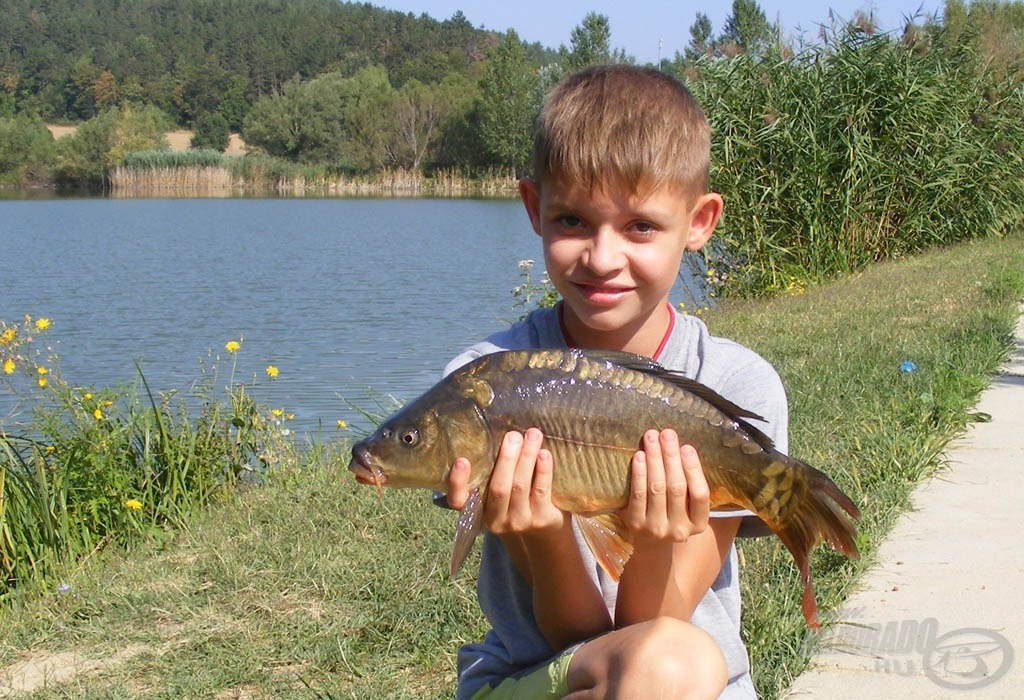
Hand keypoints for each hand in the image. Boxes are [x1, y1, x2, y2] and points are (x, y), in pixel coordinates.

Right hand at [447, 428, 566, 535]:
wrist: (545, 530)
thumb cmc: (516, 500)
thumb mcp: (498, 492)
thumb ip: (493, 471)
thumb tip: (498, 432)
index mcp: (478, 510)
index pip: (459, 501)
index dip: (457, 482)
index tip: (461, 460)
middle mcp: (496, 520)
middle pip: (498, 488)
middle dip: (506, 458)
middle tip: (513, 435)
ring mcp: (519, 521)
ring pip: (520, 486)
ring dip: (526, 457)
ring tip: (533, 435)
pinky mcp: (542, 520)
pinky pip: (541, 491)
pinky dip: (543, 470)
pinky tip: (544, 454)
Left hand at [620, 429, 709, 541]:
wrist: (649, 539)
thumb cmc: (672, 511)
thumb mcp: (688, 505)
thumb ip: (690, 482)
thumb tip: (681, 446)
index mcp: (699, 523)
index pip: (700, 494)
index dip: (693, 469)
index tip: (686, 446)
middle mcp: (679, 530)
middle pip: (676, 487)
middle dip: (671, 456)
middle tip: (666, 434)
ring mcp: (656, 529)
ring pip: (657, 488)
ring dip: (654, 459)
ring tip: (651, 438)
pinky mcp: (635, 524)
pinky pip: (637, 494)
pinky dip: (639, 473)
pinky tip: (639, 456)